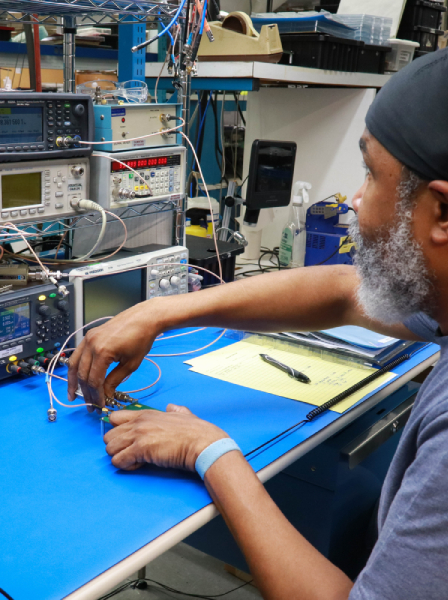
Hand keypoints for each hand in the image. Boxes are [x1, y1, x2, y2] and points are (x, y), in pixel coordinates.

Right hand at [67, 300, 158, 411]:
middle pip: (82, 374)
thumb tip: (105, 394)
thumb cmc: (141, 339)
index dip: (96, 396)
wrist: (144, 318)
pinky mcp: (89, 335)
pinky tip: (76, 377)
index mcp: (102, 352)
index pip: (94, 381)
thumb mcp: (131, 364)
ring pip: (74, 364)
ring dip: (73, 381)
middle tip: (90, 405)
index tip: (100, 406)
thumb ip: (115, 380)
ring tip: (74, 395)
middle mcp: (91, 344)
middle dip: (85, 392)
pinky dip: (75, 367)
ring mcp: (88, 338)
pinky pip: (77, 354)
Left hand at [104, 404, 228, 470]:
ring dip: (120, 457)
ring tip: (135, 460)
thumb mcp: (183, 414)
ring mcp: (138, 435)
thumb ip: (174, 410)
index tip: (127, 440)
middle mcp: (139, 422)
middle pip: (108, 435)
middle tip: (131, 453)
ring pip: (110, 449)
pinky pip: (118, 461)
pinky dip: (126, 466)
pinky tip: (139, 465)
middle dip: (117, 446)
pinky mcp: (140, 449)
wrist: (202, 442)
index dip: (117, 430)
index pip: (115, 418)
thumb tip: (172, 407)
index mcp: (146, 413)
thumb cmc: (195, 431)